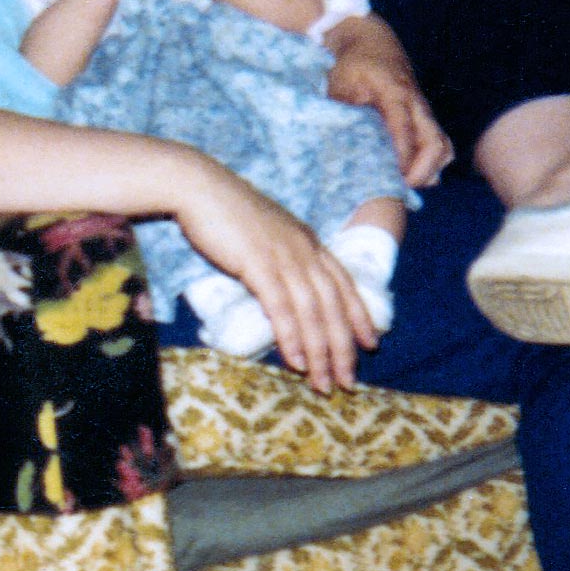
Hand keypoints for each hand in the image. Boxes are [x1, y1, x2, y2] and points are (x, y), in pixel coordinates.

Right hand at [174, 160, 375, 392]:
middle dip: (343, 347)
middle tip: (348, 381)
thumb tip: (281, 284)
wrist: (198, 186)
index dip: (360, 315)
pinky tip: (295, 361)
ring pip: (312, 312)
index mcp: (307, 241)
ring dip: (320, 352)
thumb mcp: (263, 232)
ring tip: (323, 384)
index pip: (344, 283)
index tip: (371, 343)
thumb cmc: (224, 210)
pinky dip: (292, 337)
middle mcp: (304, 250)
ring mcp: (283, 256)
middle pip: (333, 305)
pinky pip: (281, 307)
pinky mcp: (258, 264)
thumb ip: (278, 255)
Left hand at [324, 16, 452, 186]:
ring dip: (430, 169)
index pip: (403, 129)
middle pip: (434, 142)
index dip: (402, 157)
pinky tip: (413, 176)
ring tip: (406, 184)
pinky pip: (439, 143)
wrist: (370, 38)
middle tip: (399, 188)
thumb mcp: (337, 83)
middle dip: (422, 171)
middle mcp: (415, 103)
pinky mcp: (424, 117)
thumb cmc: (351, 63)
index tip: (394, 179)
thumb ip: (338, 112)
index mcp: (394, 92)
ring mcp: (423, 110)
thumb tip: (333, 144)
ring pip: (442, 145)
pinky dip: (432, 162)